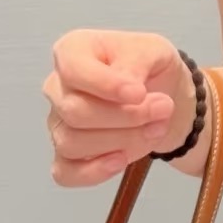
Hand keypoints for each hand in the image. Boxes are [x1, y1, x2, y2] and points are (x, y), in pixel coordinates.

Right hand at [43, 29, 192, 186]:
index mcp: (73, 51)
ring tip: (155, 128)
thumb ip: (136, 62)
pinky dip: (94, 171)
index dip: (106, 85)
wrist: (165, 96)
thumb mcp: (154, 50)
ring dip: (122, 141)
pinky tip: (121, 159)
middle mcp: (58, 87)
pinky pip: (65, 172)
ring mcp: (58, 123)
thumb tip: (127, 87)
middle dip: (126, 117)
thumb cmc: (150, 67)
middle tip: (163, 109)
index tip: (140, 92)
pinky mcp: (66, 155)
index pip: (73, 69)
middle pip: (75, 112)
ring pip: (73, 143)